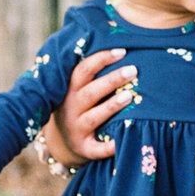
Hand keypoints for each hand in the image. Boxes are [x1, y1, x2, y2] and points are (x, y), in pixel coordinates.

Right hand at [47, 47, 138, 164]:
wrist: (61, 142)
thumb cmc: (77, 106)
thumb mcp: (76, 89)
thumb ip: (90, 72)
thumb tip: (119, 46)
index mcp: (69, 90)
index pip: (83, 70)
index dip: (101, 59)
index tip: (122, 51)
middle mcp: (71, 108)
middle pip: (91, 92)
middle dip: (112, 80)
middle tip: (133, 70)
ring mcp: (77, 129)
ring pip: (94, 117)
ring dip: (111, 106)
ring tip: (130, 96)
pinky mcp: (84, 148)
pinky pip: (97, 148)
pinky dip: (109, 146)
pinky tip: (123, 140)